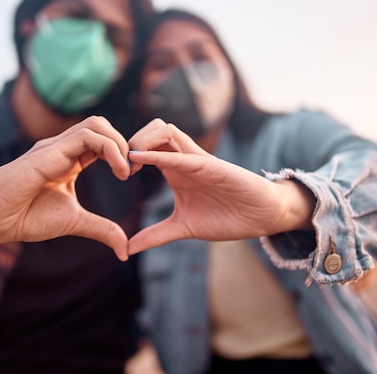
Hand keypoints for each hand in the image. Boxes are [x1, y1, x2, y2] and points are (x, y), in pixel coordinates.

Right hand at [0, 116, 130, 260]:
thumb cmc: (24, 217)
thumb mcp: (74, 222)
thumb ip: (101, 229)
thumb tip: (125, 249)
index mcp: (69, 160)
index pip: (102, 141)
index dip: (122, 153)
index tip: (132, 175)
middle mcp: (62, 148)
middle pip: (101, 125)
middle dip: (125, 143)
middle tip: (133, 170)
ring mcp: (55, 147)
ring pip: (96, 124)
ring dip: (119, 143)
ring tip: (125, 170)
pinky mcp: (49, 152)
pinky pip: (86, 136)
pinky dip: (110, 148)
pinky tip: (117, 171)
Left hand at [127, 119, 313, 254]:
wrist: (261, 216)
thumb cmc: (227, 217)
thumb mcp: (183, 227)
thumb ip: (156, 235)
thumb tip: (128, 248)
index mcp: (175, 170)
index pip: (146, 145)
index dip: (126, 153)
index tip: (115, 173)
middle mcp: (183, 159)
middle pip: (152, 129)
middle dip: (130, 140)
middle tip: (119, 164)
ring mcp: (196, 159)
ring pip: (164, 129)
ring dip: (141, 140)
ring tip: (129, 163)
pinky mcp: (209, 165)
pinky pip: (180, 153)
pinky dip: (157, 154)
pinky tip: (138, 160)